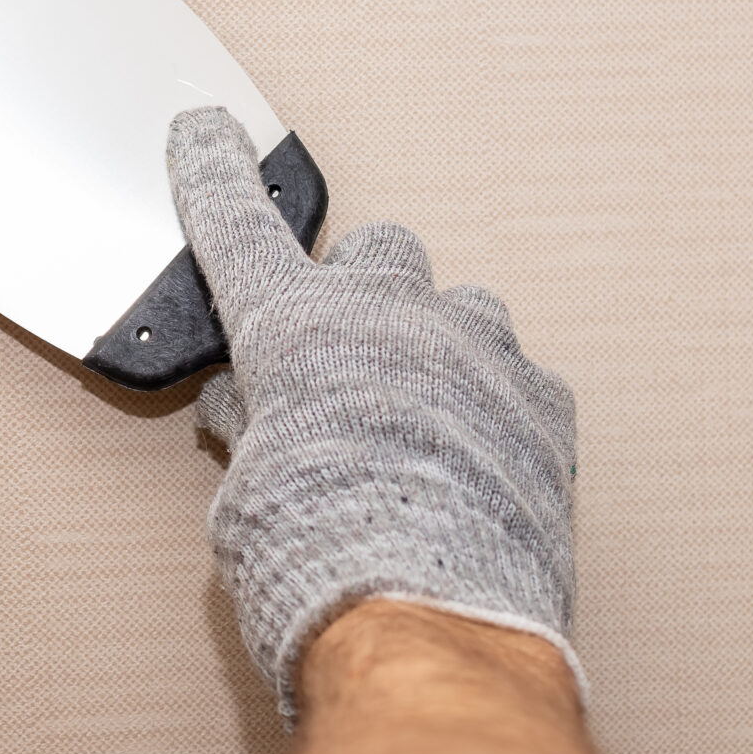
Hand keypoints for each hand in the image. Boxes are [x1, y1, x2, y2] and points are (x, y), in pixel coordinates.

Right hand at [171, 107, 580, 720]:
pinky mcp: (543, 406)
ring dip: (440, 346)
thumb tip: (250, 415)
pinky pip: (518, 377)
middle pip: (378, 253)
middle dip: (361, 293)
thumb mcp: (248, 494)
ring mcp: (476, 353)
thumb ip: (253, 432)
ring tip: (425, 416)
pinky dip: (496, 406)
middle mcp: (389, 318)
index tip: (209, 133)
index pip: (238, 226)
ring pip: (462, 308)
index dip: (215, 175)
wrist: (430, 620)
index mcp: (295, 328)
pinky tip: (478, 459)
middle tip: (346, 358)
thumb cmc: (319, 562)